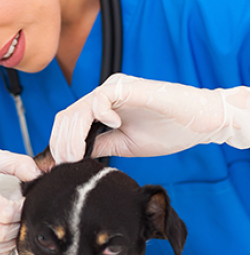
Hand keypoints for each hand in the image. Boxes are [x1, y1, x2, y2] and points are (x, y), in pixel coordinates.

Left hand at [50, 73, 249, 161]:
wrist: (199, 122)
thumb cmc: (165, 131)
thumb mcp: (123, 145)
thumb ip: (98, 146)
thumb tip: (72, 157)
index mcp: (99, 109)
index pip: (67, 124)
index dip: (58, 144)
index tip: (56, 167)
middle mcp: (102, 97)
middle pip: (67, 117)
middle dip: (61, 143)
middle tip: (65, 165)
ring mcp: (113, 89)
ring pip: (78, 109)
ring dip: (73, 135)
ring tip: (78, 155)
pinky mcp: (127, 87)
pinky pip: (101, 98)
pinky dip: (100, 113)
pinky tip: (113, 126)